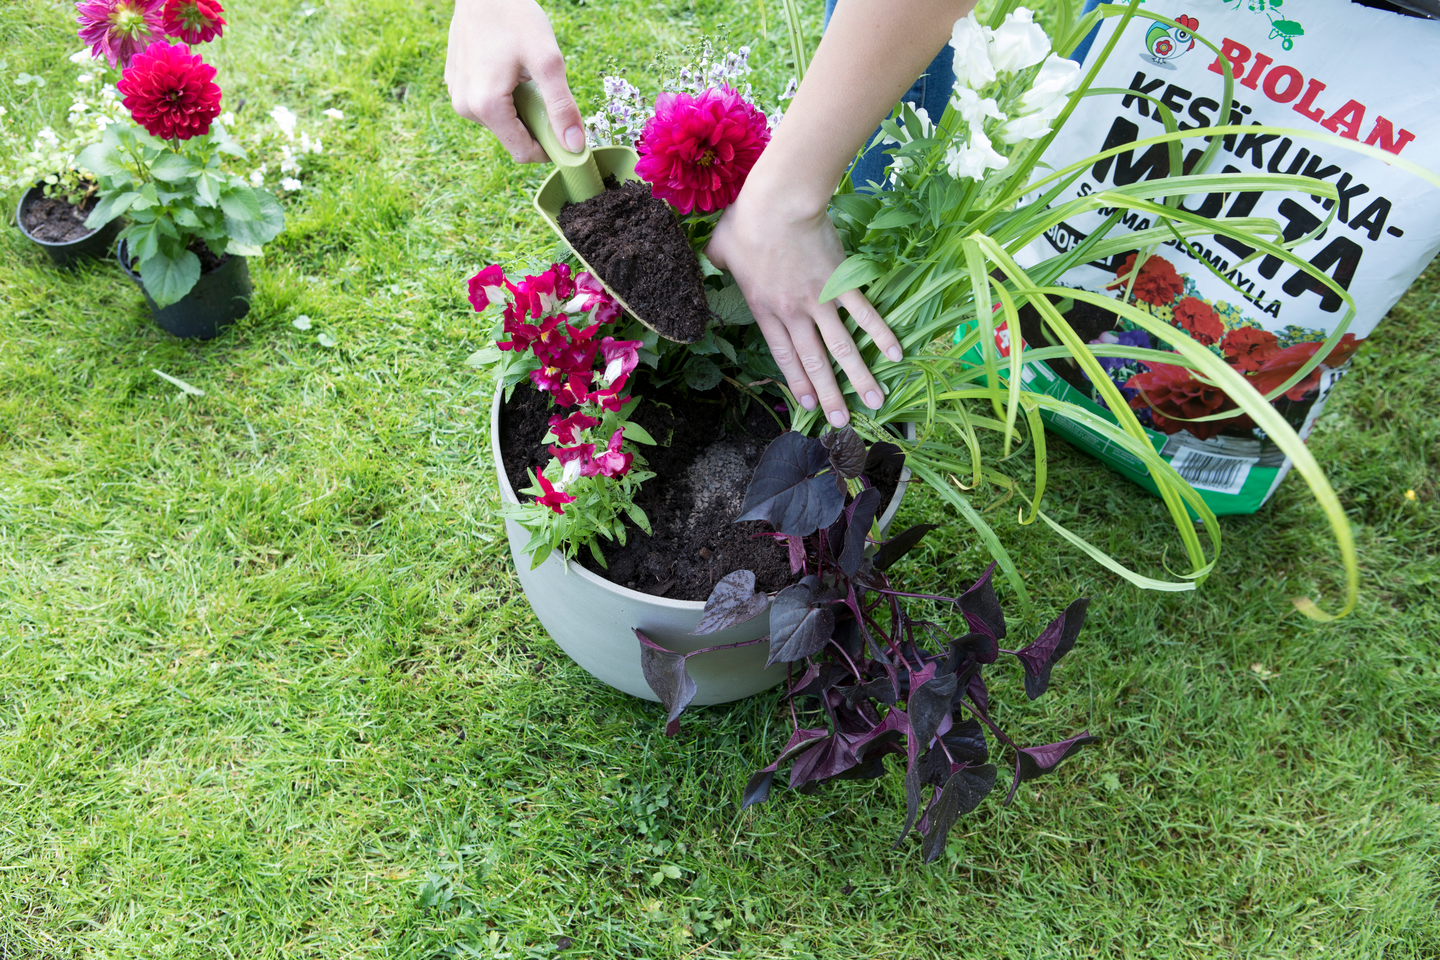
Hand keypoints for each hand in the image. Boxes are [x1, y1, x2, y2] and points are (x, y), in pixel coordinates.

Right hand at [444, 0, 584, 161]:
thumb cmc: (515, 18)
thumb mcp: (548, 62)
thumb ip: (562, 108)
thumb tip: (575, 147)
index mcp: (485, 106)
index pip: (523, 152)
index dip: (550, 150)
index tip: (570, 138)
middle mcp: (465, 107)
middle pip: (512, 137)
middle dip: (535, 125)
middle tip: (546, 92)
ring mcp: (458, 95)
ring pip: (500, 122)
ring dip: (520, 109)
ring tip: (524, 75)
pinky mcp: (456, 84)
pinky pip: (487, 105)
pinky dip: (505, 97)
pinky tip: (508, 69)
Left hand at [706, 172, 902, 428]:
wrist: (779, 204)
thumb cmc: (747, 222)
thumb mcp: (721, 248)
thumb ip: (719, 261)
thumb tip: (713, 259)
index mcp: (765, 310)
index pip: (784, 356)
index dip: (798, 382)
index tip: (810, 405)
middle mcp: (794, 313)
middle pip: (815, 363)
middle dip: (831, 396)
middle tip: (842, 423)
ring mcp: (821, 300)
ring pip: (843, 348)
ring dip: (860, 378)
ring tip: (876, 402)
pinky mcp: (843, 282)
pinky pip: (866, 314)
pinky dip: (881, 335)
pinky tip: (895, 356)